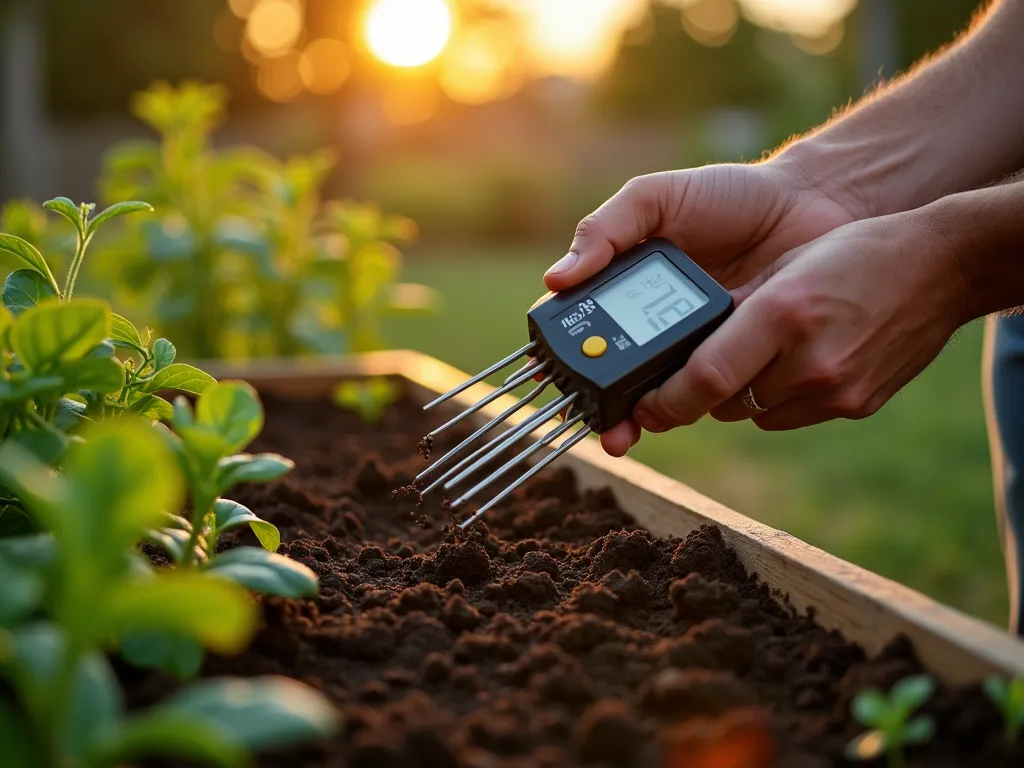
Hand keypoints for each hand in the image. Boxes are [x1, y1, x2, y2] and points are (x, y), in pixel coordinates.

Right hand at [543, 160, 859, 455]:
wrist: (813, 204)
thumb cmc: (731, 195)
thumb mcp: (657, 199)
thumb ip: (607, 229)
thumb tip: (556, 279)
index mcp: (627, 286)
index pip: (583, 329)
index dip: (564, 358)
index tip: (551, 378)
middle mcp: (656, 325)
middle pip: (616, 374)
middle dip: (601, 405)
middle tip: (595, 421)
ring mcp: (697, 347)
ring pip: (660, 391)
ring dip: (642, 414)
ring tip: (629, 429)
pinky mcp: (739, 361)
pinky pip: (713, 392)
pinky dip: (697, 404)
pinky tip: (682, 411)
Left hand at [632, 211, 967, 434]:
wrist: (940, 267)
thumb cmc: (853, 254)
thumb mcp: (784, 269)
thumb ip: (733, 311)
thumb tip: (684, 351)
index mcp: (784, 312)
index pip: (706, 377)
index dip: (665, 401)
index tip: (642, 407)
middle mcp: (810, 359)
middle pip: (723, 402)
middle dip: (696, 393)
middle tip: (687, 375)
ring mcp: (836, 389)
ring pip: (752, 414)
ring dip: (739, 395)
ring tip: (756, 355)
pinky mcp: (855, 406)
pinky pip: (788, 417)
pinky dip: (775, 400)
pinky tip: (792, 365)